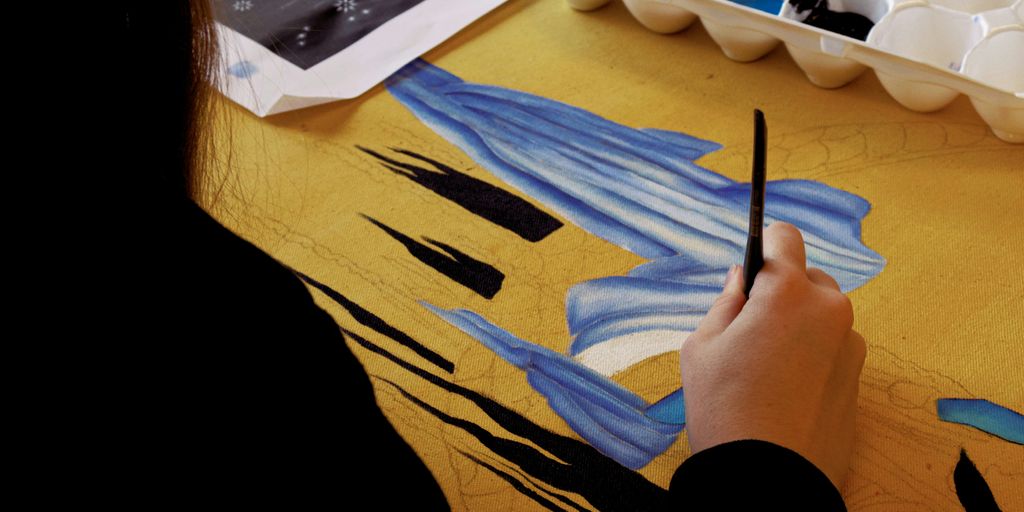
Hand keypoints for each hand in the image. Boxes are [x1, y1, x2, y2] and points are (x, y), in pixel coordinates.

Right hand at [680, 222, 864, 488]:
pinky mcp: (860, 380)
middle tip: (749, 328)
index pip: (785, 237)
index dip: (764, 243)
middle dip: (782, 292)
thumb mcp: (702, 347)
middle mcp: (831, 310)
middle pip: (808, 278)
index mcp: (789, 293)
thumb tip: (741, 279)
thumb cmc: (724, 408)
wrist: (766, 479)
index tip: (753, 259)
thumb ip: (726, 303)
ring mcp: (851, 347)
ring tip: (766, 367)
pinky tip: (785, 389)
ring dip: (800, 325)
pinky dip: (813, 356)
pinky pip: (833, 350)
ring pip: (822, 316)